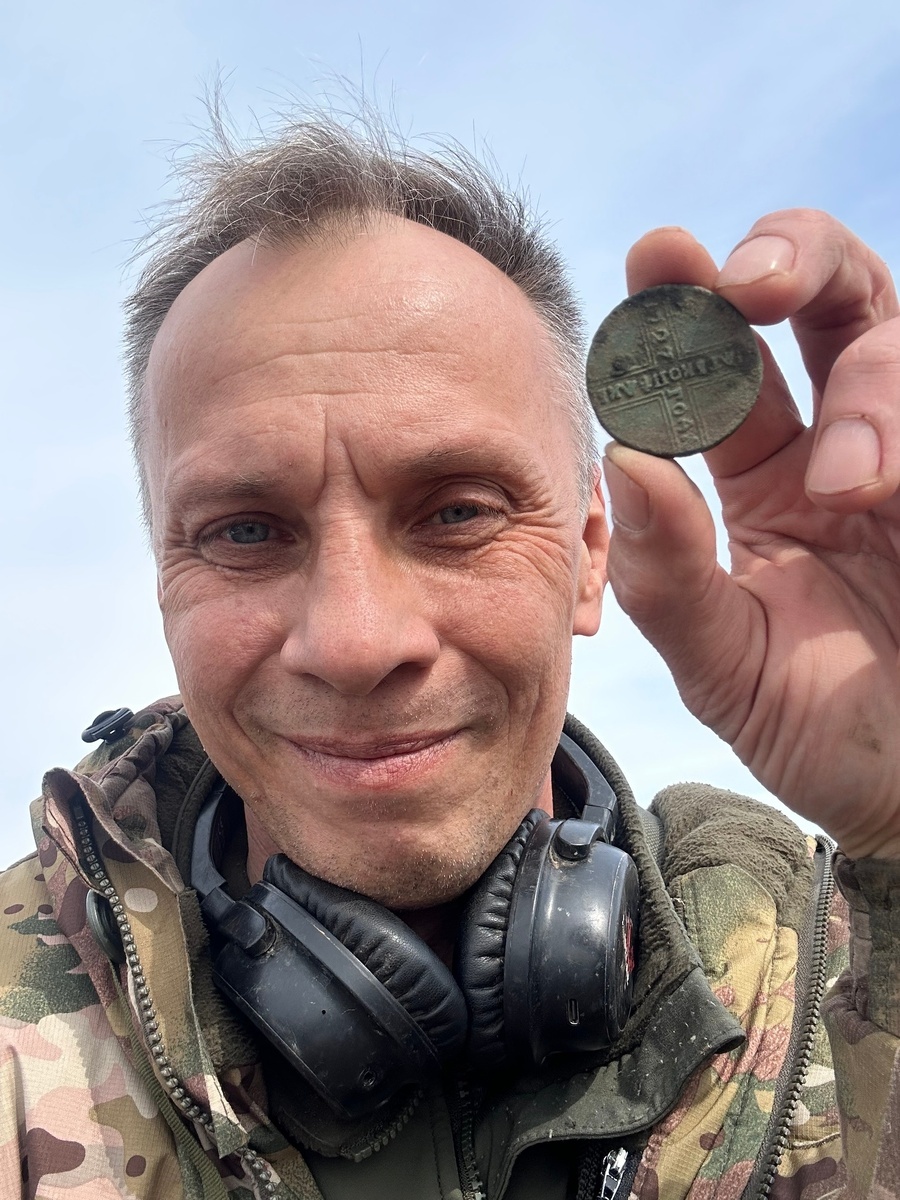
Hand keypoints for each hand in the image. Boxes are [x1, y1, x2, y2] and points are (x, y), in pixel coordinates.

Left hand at [603, 210, 899, 859]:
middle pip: (828, 298)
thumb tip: (619, 457)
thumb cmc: (820, 732)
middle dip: (788, 259)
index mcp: (766, 481)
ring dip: (870, 389)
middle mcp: (844, 451)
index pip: (723, 370)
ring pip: (897, 344)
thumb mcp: (724, 666)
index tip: (654, 258)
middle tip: (745, 279)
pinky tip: (881, 484)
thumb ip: (671, 576)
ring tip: (845, 483)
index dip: (689, 312)